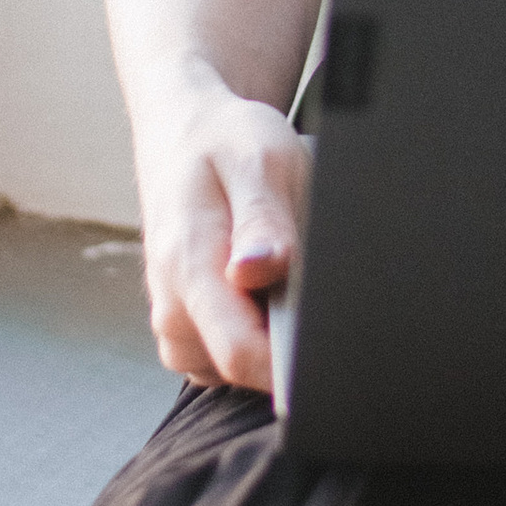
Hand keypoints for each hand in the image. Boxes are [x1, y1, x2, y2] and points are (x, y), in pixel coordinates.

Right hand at [138, 91, 310, 393]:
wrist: (182, 136)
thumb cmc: (225, 144)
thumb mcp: (258, 161)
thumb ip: (262, 221)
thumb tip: (261, 271)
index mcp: (188, 267)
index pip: (243, 354)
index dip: (296, 364)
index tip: (333, 342)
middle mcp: (173, 309)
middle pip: (247, 369)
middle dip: (290, 341)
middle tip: (305, 276)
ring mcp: (176, 326)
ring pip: (242, 369)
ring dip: (273, 334)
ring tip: (280, 271)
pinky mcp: (187, 332)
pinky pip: (232, 358)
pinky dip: (258, 330)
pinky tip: (265, 286)